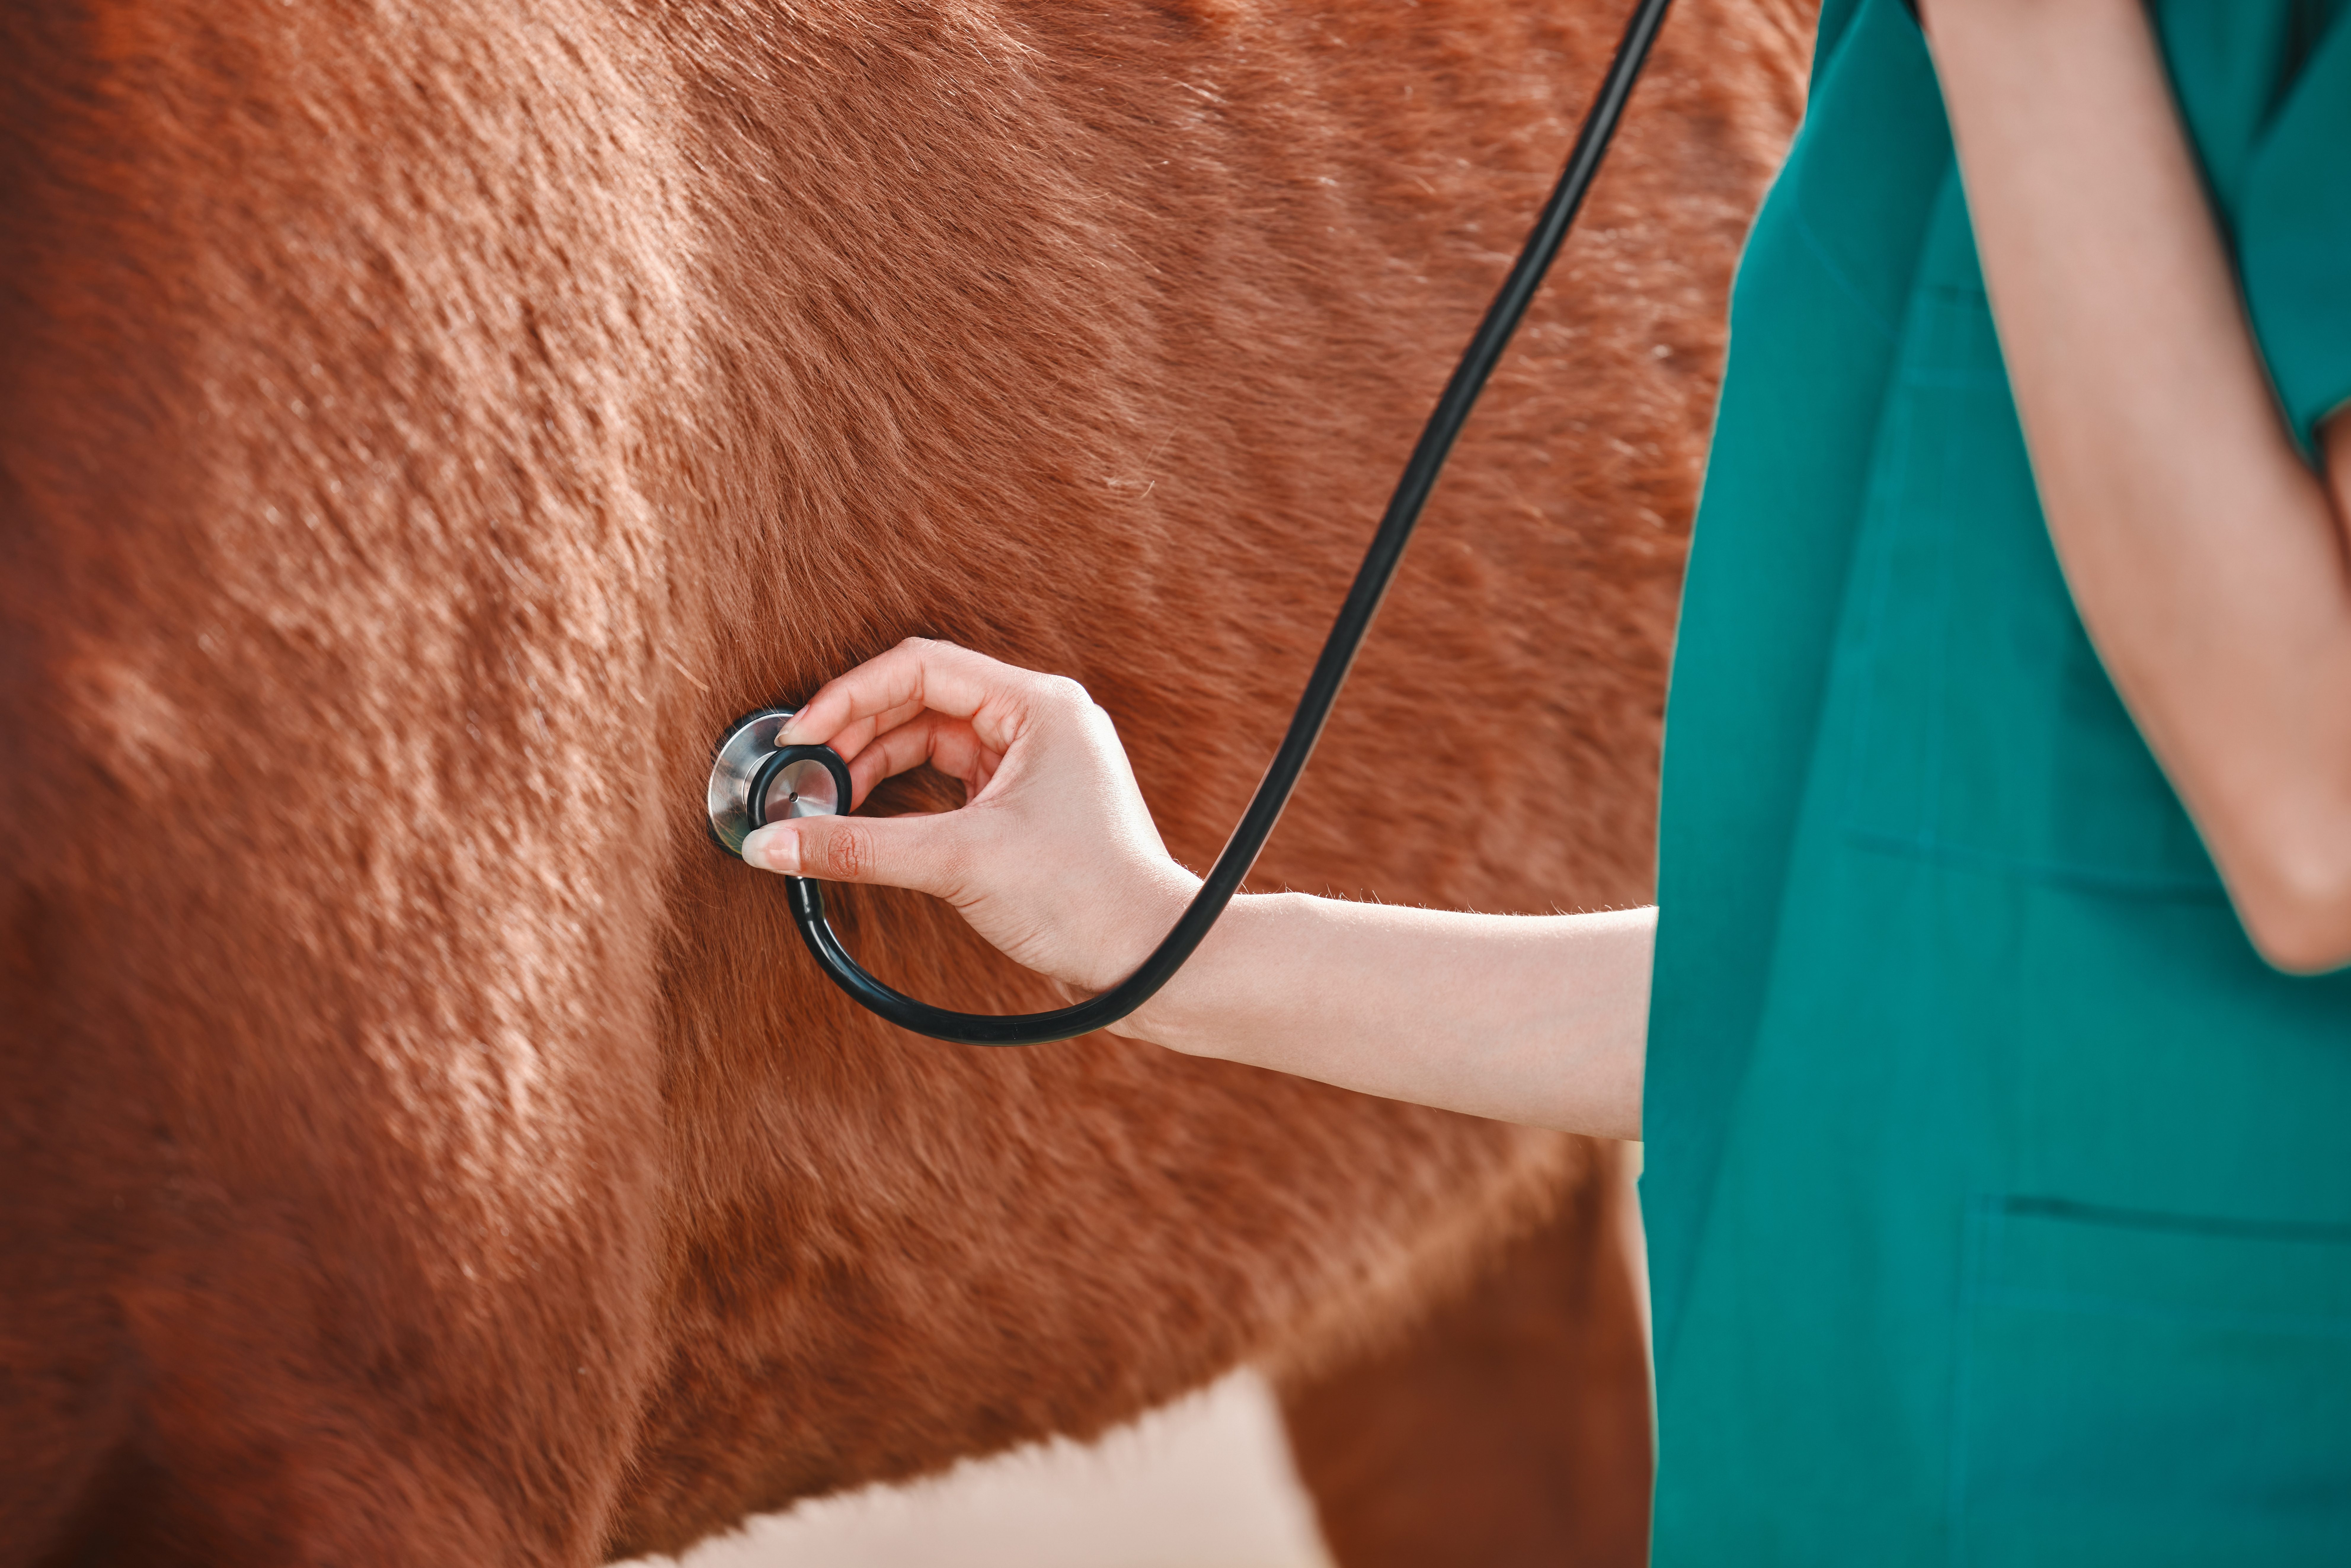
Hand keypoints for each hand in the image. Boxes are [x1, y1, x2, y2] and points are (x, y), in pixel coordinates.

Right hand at [738, 639, 1201, 994]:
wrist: (1149, 961)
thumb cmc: (1084, 898)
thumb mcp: (959, 862)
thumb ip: (858, 848)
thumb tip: (771, 844)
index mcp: (1038, 706)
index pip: (922, 669)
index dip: (850, 698)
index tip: (800, 739)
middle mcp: (1038, 721)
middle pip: (921, 702)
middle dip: (855, 735)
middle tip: (800, 778)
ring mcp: (1032, 761)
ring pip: (930, 742)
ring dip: (873, 767)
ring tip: (823, 804)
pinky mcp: (1023, 803)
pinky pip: (948, 780)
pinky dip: (902, 796)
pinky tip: (864, 820)